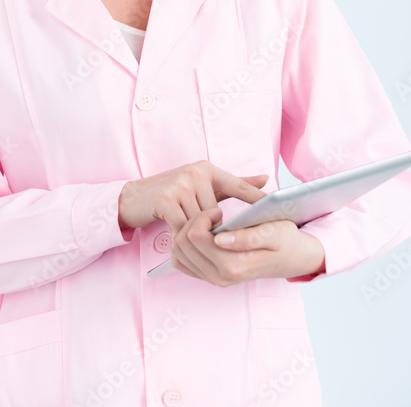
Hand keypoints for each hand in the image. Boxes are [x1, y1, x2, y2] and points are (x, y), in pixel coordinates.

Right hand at [117, 160, 267, 234]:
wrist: (134, 197)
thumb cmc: (172, 194)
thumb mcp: (203, 184)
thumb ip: (234, 183)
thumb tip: (265, 178)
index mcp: (207, 169)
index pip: (238, 185)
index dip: (256, 199)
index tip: (275, 209)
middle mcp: (195, 172)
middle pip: (217, 212)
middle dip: (213, 229)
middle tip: (212, 240)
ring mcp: (180, 185)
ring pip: (200, 222)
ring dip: (197, 234)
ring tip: (195, 241)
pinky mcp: (166, 199)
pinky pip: (184, 227)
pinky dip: (183, 236)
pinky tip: (180, 240)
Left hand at [171, 215, 325, 285]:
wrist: (293, 257)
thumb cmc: (285, 240)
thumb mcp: (274, 232)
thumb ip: (247, 237)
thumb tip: (220, 239)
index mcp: (233, 265)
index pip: (196, 236)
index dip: (203, 216)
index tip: (219, 209)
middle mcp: (219, 277)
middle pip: (182, 242)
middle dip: (193, 220)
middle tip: (213, 212)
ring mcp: (212, 279)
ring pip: (178, 251)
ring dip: (187, 230)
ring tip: (209, 222)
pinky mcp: (208, 276)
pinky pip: (181, 260)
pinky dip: (185, 243)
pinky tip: (203, 232)